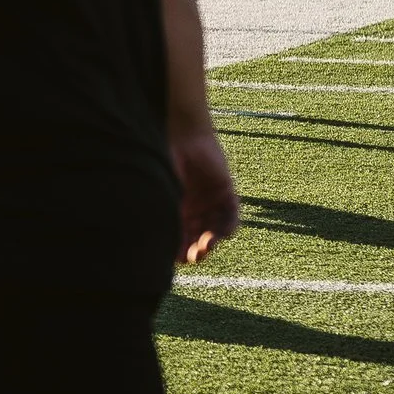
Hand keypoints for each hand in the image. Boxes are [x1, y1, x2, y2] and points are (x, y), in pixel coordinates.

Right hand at [173, 128, 239, 263]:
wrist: (183, 134)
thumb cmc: (163, 161)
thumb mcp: (163, 193)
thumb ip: (167, 217)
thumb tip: (163, 246)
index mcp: (172, 210)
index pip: (176, 239)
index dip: (176, 251)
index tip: (176, 259)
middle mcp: (191, 209)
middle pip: (195, 239)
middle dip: (195, 251)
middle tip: (194, 256)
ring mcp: (209, 202)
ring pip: (213, 232)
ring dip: (210, 242)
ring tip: (207, 246)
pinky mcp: (226, 193)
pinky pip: (230, 218)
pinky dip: (227, 228)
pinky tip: (220, 234)